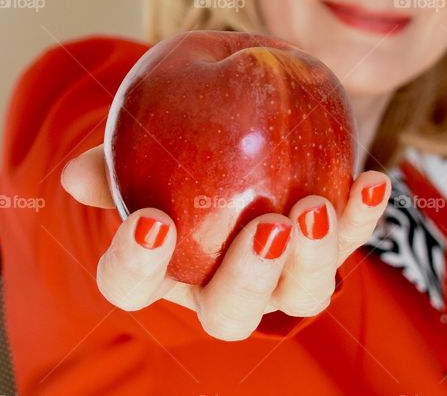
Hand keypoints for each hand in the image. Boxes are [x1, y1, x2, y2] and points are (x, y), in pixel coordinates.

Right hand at [61, 144, 390, 340]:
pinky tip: (370, 180)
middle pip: (228, 314)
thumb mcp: (142, 145)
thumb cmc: (175, 149)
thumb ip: (115, 159)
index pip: (133, 286)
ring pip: (300, 295)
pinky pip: (352, 243)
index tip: (152, 223)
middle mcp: (222, 286)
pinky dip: (362, 215)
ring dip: (313, 258)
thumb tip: (76, 177)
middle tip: (265, 229)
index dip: (137, 267)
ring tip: (315, 207)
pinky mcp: (327, 248)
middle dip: (247, 279)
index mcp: (164, 267)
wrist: (235, 133)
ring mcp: (280, 276)